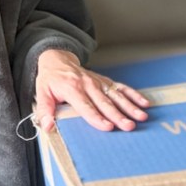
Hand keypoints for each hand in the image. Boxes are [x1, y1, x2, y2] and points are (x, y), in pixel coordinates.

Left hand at [34, 49, 149, 131]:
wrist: (57, 59)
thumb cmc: (50, 79)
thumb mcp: (41, 93)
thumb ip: (44, 110)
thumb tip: (47, 126)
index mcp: (72, 89)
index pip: (86, 106)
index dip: (96, 117)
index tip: (108, 127)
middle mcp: (88, 85)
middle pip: (104, 103)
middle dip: (117, 115)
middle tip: (129, 126)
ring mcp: (98, 82)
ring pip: (116, 96)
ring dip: (130, 106)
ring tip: (141, 117)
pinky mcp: (105, 81)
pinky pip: (121, 88)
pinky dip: (133, 94)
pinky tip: (144, 103)